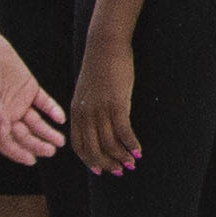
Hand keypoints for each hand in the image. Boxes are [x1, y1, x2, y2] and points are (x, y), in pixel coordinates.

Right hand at [0, 38, 64, 162]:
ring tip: (60, 141)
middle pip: (25, 135)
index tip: (31, 160)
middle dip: (37, 145)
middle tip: (51, 151)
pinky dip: (52, 110)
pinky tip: (60, 119)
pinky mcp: (30, 89)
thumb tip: (5, 131)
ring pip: (37, 123)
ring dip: (48, 132)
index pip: (7, 143)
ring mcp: (20, 102)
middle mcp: (8, 115)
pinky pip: (44, 103)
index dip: (18, 153)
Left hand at [66, 41, 141, 176]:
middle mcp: (85, 114)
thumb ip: (88, 108)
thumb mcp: (87, 91)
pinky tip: (139, 150)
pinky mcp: (116, 104)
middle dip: (107, 164)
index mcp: (76, 112)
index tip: (101, 170)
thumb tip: (97, 124)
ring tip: (132, 163)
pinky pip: (123, 132)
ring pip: (109, 143)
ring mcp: (100, 110)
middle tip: (120, 171)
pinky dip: (131, 144)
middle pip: (94, 149)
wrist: (106, 45)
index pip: (79, 145)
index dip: (90, 161)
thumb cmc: (100, 66)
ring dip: (121, 157)